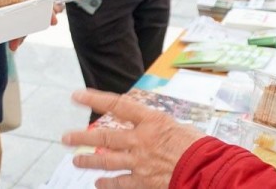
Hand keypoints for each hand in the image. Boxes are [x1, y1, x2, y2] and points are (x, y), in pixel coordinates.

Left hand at [61, 89, 204, 188]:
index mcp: (152, 120)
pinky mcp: (143, 182)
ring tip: (76, 160)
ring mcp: (140, 162)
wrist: (209, 170)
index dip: (95, 99)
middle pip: (104, 136)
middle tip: (66, 137)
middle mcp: (141, 139)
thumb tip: (149, 129)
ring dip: (88, 160)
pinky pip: (119, 183)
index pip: (117, 105)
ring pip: (106, 160)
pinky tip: (98, 183)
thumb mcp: (177, 127)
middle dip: (82, 137)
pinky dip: (107, 183)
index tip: (77, 95)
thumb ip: (157, 127)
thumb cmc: (199, 147)